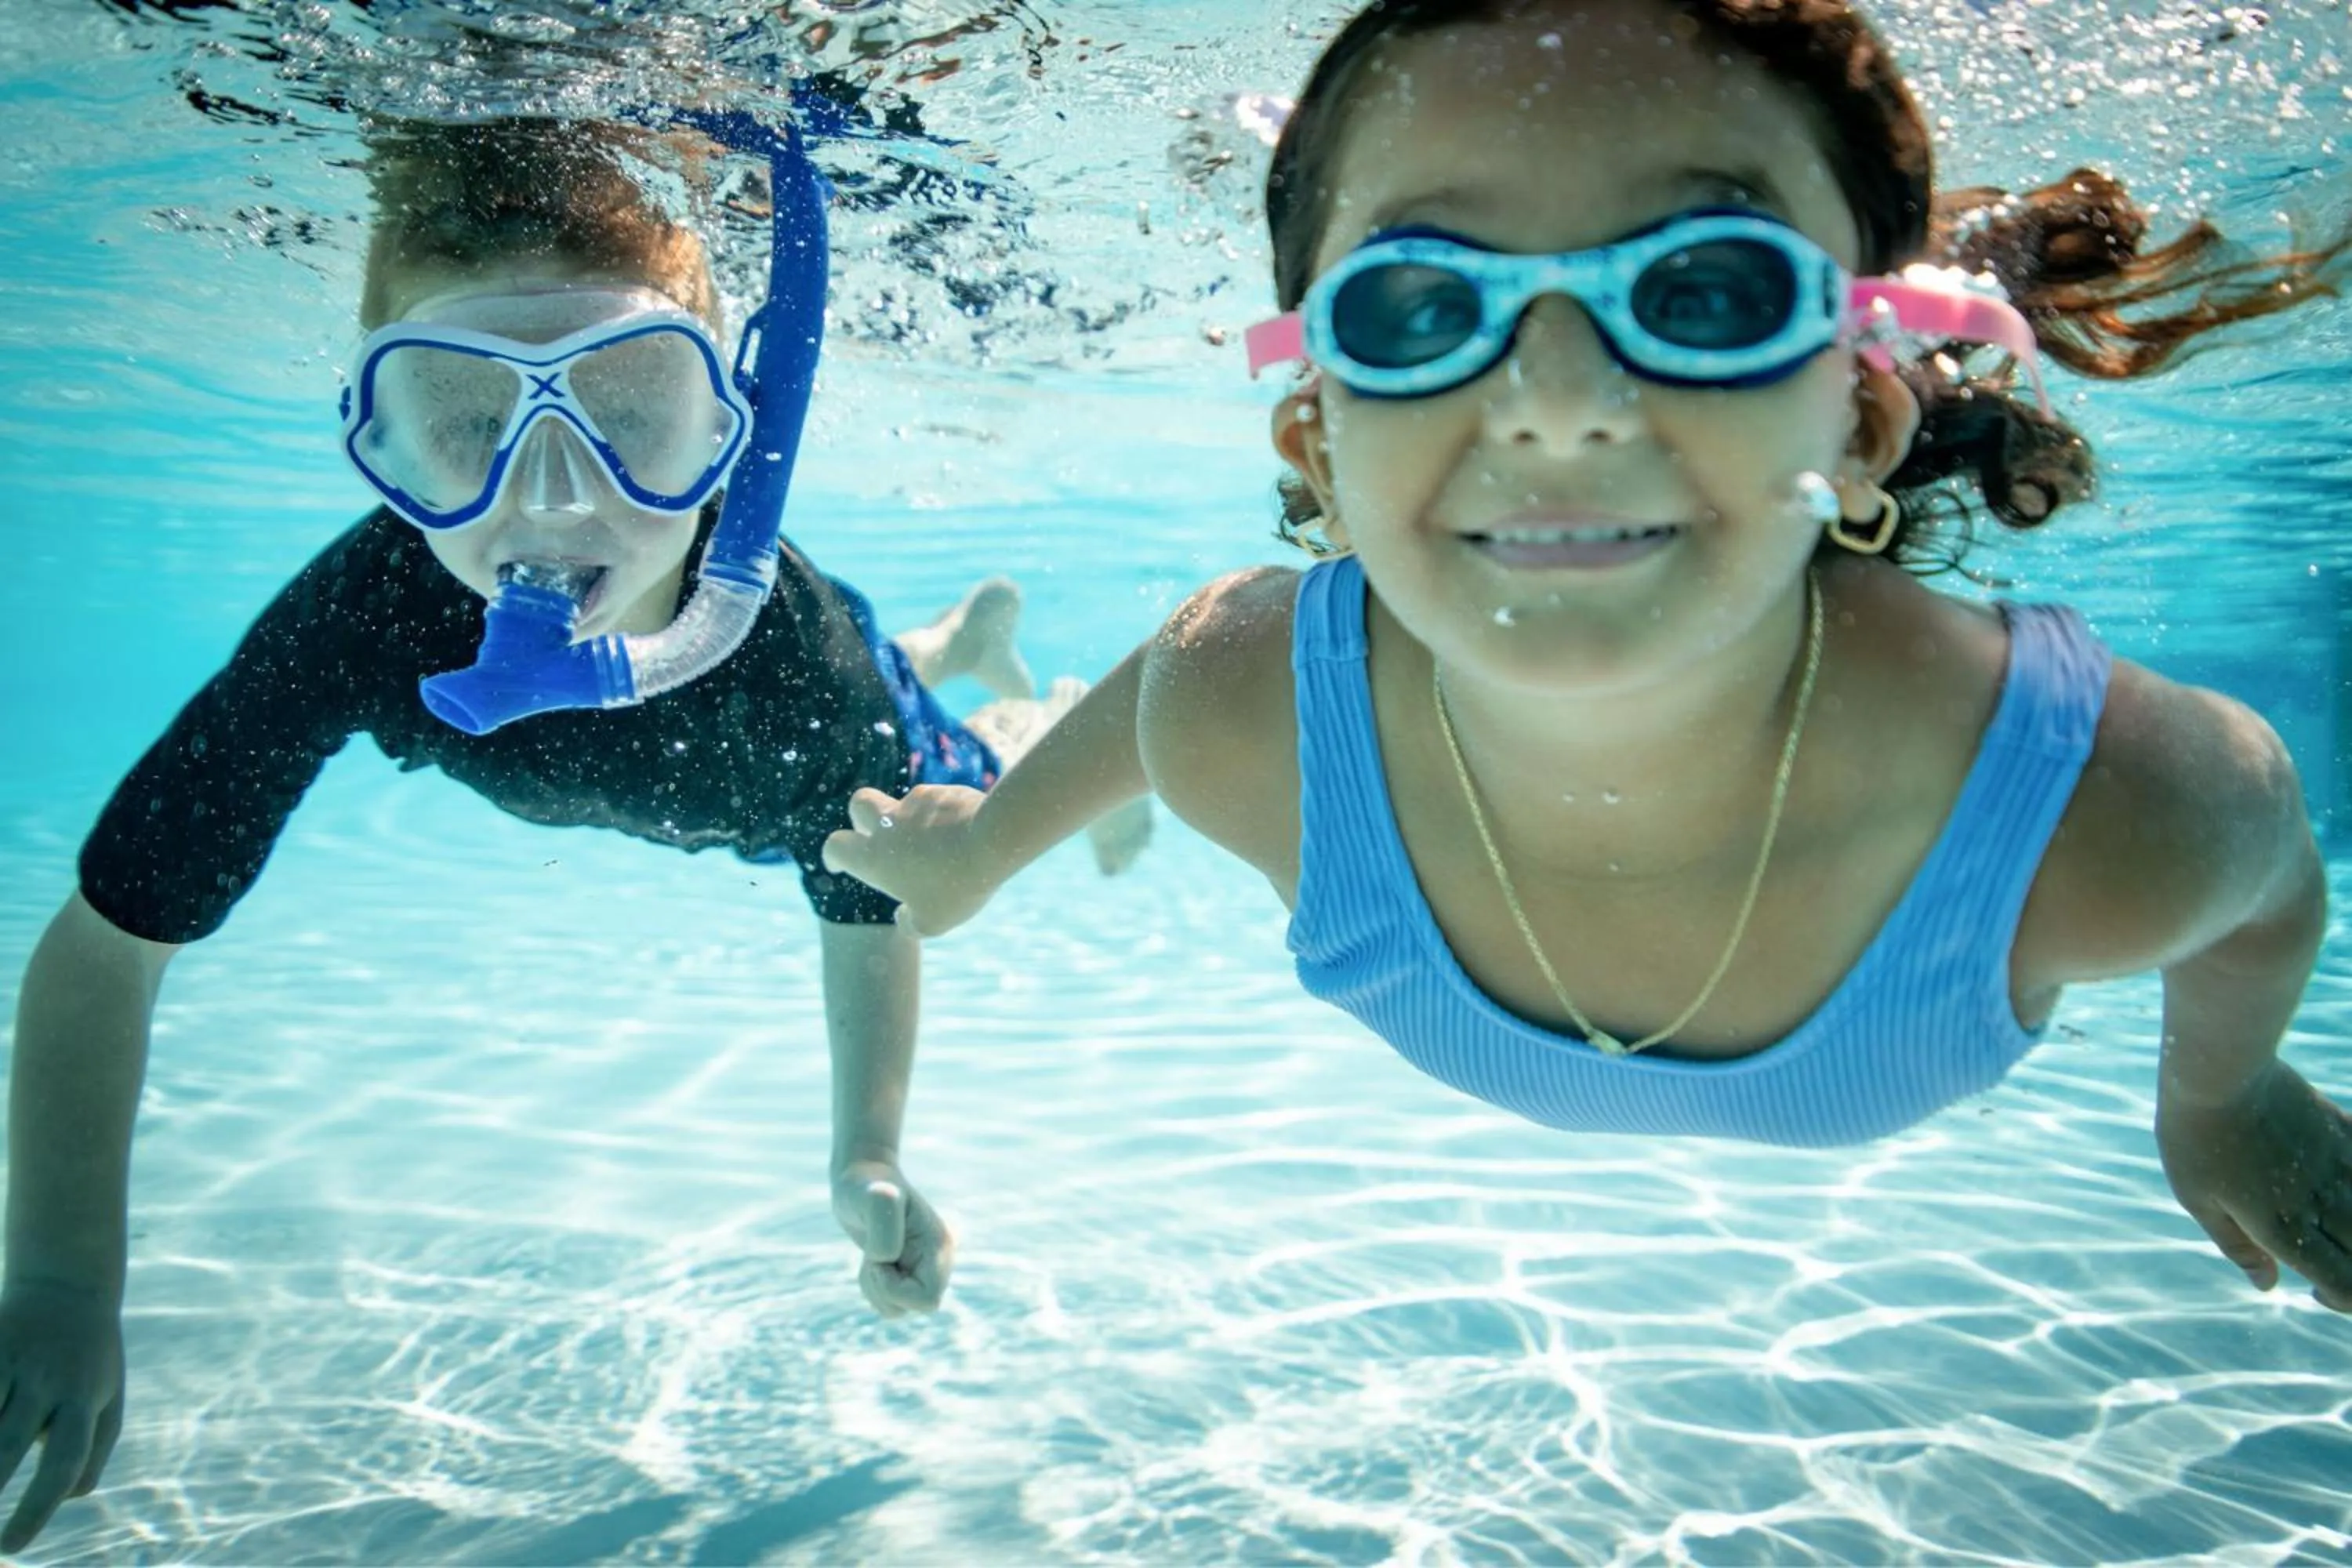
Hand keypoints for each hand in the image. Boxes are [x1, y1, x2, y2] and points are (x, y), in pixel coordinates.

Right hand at [0, 1279, 125, 1551]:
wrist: (68, 1285)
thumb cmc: (88, 1359)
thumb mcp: (107, 1398)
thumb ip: (94, 1448)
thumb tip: (68, 1496)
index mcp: (83, 1400)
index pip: (64, 1463)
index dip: (36, 1507)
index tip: (11, 1547)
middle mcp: (46, 1382)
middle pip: (7, 1443)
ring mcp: (12, 1361)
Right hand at [822, 785, 997, 938]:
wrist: (992, 839)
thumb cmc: (957, 884)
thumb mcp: (933, 922)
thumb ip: (911, 924)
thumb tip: (904, 917)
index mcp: (874, 857)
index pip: (835, 846)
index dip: (835, 854)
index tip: (840, 862)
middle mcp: (889, 824)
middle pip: (858, 803)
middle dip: (862, 816)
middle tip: (878, 833)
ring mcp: (918, 803)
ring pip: (906, 804)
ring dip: (915, 821)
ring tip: (943, 846)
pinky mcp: (946, 792)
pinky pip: (939, 803)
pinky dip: (945, 816)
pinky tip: (967, 833)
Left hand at [831, 1159, 955, 1317]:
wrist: (861, 1178)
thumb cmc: (868, 1187)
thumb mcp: (874, 1198)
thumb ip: (885, 1226)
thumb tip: (887, 1258)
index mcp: (940, 1246)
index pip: (928, 1299)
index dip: (896, 1290)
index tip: (877, 1261)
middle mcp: (938, 1260)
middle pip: (917, 1306)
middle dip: (886, 1289)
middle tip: (874, 1259)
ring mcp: (923, 1268)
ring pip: (901, 1309)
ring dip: (876, 1289)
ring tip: (871, 1258)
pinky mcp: (907, 1272)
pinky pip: (890, 1302)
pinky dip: (873, 1287)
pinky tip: (871, 1261)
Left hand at [2158, 1060, 2351, 1309]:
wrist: (2219, 1072)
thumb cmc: (2195, 1137)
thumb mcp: (2198, 1199)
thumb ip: (2238, 1246)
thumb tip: (2268, 1285)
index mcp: (2284, 1226)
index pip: (2344, 1284)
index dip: (2342, 1300)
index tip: (2317, 1290)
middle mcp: (2322, 1203)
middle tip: (2330, 1261)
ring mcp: (2340, 1166)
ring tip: (2337, 1229)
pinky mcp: (2345, 1132)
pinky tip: (2340, 1179)